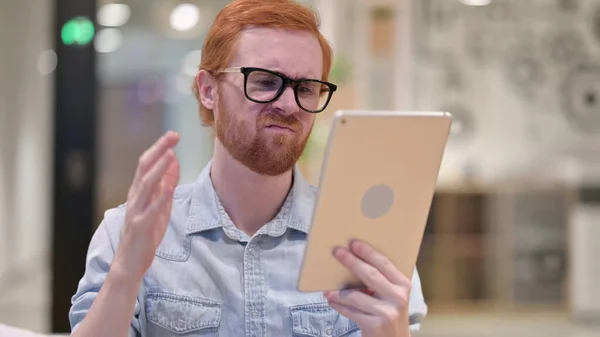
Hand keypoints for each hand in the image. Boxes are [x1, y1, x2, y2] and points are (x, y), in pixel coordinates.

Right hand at [113, 131, 179, 278]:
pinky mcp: (141, 226)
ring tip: (170, 154)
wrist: (130, 263)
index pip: (147, 164)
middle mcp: (135, 197)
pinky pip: (151, 210)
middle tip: (173, 135)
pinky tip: (170, 186)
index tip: (173, 135)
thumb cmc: (146, 233)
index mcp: (139, 191)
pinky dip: (161, 197)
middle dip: (159, 150)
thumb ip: (166, 184)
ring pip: (145, 185)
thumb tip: (174, 160)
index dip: (159, 148)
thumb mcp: (160, 205)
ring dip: (158, 168)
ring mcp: (136, 211)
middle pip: (144, 168)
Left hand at [324, 240, 411, 336]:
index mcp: (403, 285)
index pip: (384, 264)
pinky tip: (332, 301)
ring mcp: (387, 313)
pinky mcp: (375, 326)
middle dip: (351, 262)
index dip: (368, 252)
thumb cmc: (390, 313)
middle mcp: (398, 297)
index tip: (353, 243)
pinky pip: (351, 311)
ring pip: (355, 296)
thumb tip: (354, 261)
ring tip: (328, 289)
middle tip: (338, 252)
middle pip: (370, 275)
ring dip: (338, 292)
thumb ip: (381, 280)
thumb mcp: (392, 295)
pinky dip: (339, 305)